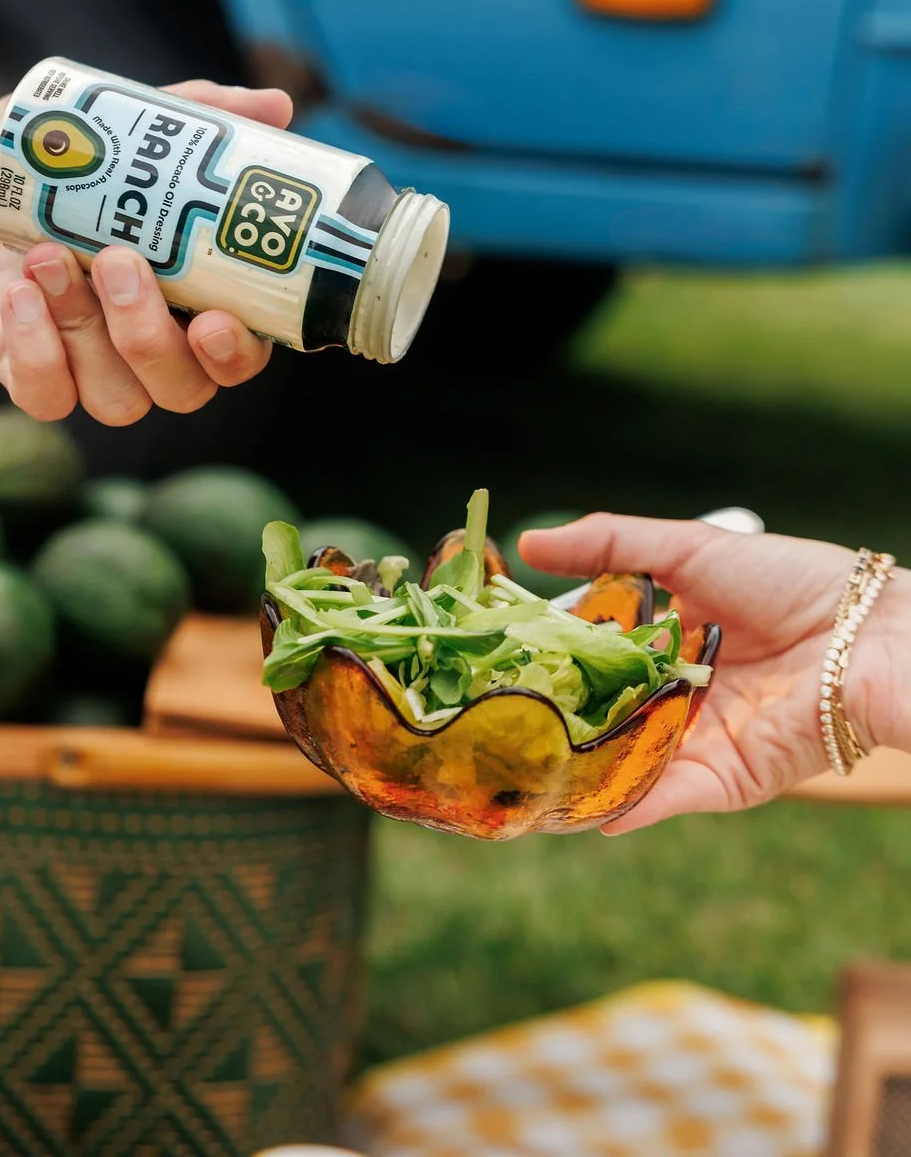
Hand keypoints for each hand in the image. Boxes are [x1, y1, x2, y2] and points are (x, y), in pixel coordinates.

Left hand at [0, 81, 292, 423]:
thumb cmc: (50, 167)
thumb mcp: (119, 127)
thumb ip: (196, 116)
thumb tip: (278, 106)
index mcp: (192, 303)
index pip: (238, 356)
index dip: (236, 353)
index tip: (215, 318)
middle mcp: (149, 348)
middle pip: (184, 390)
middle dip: (152, 335)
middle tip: (118, 262)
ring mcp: (89, 368)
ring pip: (119, 399)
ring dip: (87, 330)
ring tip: (48, 257)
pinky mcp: (28, 376)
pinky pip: (48, 398)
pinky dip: (37, 351)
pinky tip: (19, 295)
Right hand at [519, 515, 910, 832]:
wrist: (869, 636)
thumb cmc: (792, 582)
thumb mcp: (689, 547)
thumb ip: (608, 543)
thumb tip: (528, 543)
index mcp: (666, 638)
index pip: (590, 650)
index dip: (544, 653)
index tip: (489, 652)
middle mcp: (675, 693)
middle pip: (599, 711)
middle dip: (549, 720)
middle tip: (484, 721)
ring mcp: (697, 740)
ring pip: (623, 761)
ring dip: (575, 772)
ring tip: (513, 777)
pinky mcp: (726, 780)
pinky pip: (667, 797)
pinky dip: (628, 806)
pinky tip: (584, 810)